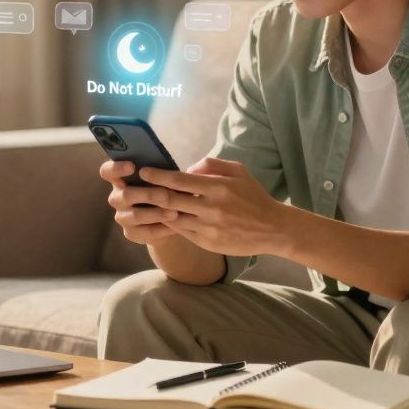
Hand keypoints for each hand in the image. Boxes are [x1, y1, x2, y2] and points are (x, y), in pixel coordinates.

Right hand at [99, 160, 182, 245]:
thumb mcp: (162, 178)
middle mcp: (117, 197)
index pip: (107, 171)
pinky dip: (161, 229)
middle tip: (165, 195)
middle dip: (147, 195)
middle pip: (125, 195)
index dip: (116, 168)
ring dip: (156, 214)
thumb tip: (173, 169)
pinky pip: (146, 232)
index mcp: (120, 178)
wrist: (171, 216)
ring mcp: (122, 216)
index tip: (132, 166)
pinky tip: (174, 225)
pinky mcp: (131, 233)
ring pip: (136, 215)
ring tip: (174, 213)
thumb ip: (160, 172)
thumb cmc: (164, 188)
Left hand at [137, 157, 296, 256]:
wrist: (273, 229)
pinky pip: (182, 232)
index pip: (180, 180)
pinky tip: (162, 217)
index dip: (158, 175)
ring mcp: (209, 228)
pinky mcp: (208, 243)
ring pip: (173, 218)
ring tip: (144, 203)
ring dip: (157, 211)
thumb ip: (211, 165)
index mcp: (218, 187)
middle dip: (150, 192)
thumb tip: (187, 168)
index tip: (144, 171)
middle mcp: (212, 208)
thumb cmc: (253, 196)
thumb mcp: (238, 171)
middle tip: (136, 187)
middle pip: (171, 200)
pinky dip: (170, 223)